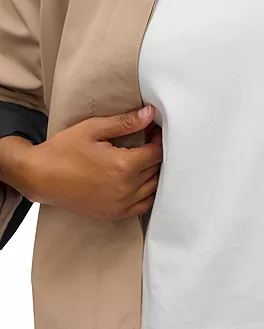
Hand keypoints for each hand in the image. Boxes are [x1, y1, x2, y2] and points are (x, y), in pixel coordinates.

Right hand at [24, 105, 162, 220]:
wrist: (39, 177)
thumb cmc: (63, 150)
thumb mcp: (94, 129)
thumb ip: (125, 122)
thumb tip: (150, 114)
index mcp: (123, 166)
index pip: (157, 152)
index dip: (158, 139)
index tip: (153, 130)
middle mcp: (126, 188)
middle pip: (156, 169)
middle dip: (156, 152)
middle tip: (149, 140)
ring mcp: (120, 204)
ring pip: (153, 188)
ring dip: (154, 172)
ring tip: (144, 158)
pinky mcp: (114, 214)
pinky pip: (143, 206)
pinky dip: (147, 193)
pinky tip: (141, 180)